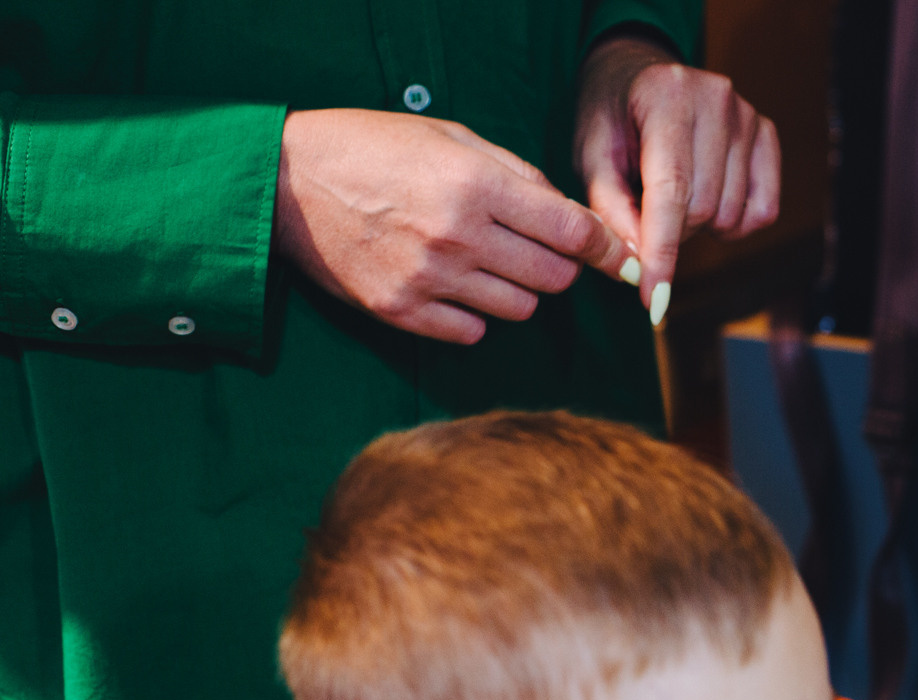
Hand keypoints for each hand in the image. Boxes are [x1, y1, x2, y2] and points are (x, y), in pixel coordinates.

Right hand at [275, 108, 633, 344]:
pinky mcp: (402, 312)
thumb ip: (517, 173)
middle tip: (533, 249)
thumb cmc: (373, 148)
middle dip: (557, 266)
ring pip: (521, 309)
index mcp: (476, 184)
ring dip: (516, 289)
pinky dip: (474, 314)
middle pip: (554, 278)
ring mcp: (429, 279)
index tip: (620, 260)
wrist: (284, 181)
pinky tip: (452, 285)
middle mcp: (458, 236)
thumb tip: (572, 215)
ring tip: (482, 261)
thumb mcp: (449, 136)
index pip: (572, 232)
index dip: (606, 249)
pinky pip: (474, 332)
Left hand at [574, 34, 779, 322]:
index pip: (671, 190)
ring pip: (732, 215)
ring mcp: (748, 116)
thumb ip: (610, 209)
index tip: (652, 300)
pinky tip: (709, 203)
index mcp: (666, 96)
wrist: (637, 71)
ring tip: (674, 199)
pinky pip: (763, 211)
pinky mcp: (767, 133)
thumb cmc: (609, 115)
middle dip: (673, 232)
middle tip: (647, 214)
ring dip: (701, 227)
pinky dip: (735, 225)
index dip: (662, 251)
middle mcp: (716, 99)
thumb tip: (637, 265)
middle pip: (704, 208)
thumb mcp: (591, 155)